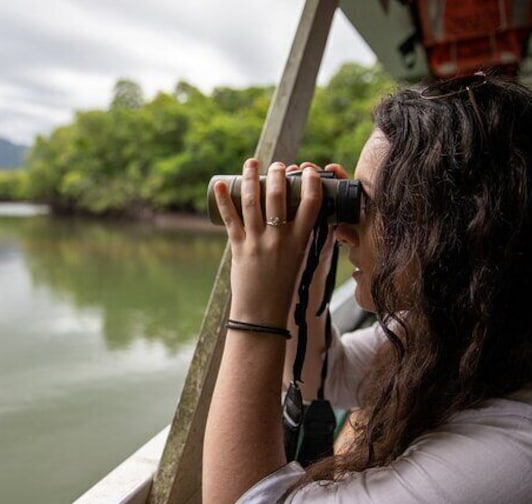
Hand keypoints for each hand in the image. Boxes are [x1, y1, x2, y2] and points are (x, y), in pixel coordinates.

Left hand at [211, 158, 323, 327]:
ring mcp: (258, 242)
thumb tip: (294, 212)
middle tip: (278, 165)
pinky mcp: (239, 248)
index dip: (312, 182)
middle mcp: (280, 239)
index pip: (312, 204)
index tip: (309, 170)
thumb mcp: (298, 259)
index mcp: (301, 242)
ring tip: (251, 162)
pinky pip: (230, 219)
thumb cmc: (282, 285)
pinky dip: (223, 200)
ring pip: (252, 201)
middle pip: (279, 196)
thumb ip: (297, 236)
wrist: (262, 313)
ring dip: (250, 177)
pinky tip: (219, 185)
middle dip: (278, 174)